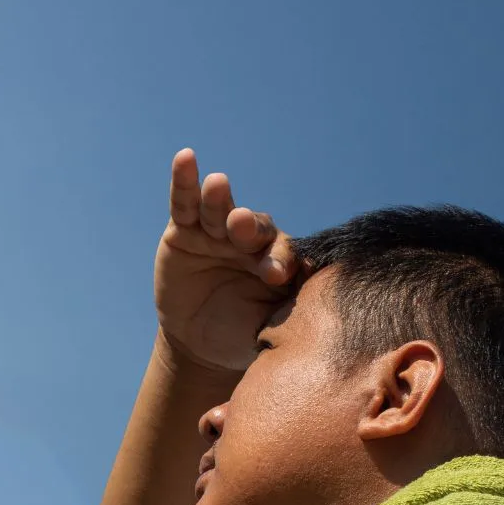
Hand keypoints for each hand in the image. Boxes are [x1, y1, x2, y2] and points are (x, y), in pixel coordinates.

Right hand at [154, 149, 298, 372]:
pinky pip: (185, 204)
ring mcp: (216, 232)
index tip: (275, 273)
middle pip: (252, 226)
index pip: (283, 253)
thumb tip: (320, 295)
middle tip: (242, 224)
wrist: (201, 346)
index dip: (279, 259)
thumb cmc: (242, 335)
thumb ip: (290, 309)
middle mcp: (249, 241)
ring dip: (219, 197)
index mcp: (277, 261)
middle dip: (247, 225)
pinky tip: (185, 159)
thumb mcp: (268, 327)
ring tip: (218, 185)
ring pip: (219, 210)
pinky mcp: (183, 230)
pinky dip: (184, 181)